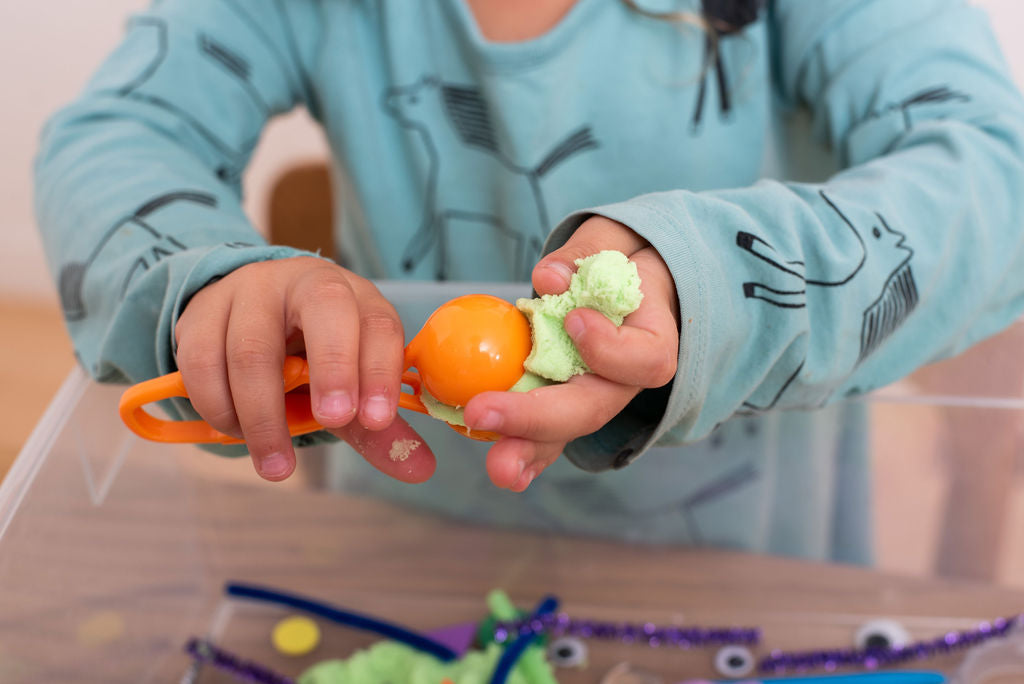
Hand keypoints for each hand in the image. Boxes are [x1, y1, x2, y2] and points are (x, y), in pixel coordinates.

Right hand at [174, 256, 435, 482]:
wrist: (244, 313)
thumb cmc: (310, 354)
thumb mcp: (348, 382)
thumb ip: (377, 427)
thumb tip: (421, 470)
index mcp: (356, 298)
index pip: (379, 324)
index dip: (380, 371)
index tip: (376, 420)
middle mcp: (307, 282)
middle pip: (326, 309)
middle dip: (333, 370)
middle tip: (332, 423)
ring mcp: (251, 291)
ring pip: (253, 349)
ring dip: (263, 416)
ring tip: (275, 464)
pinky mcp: (202, 311)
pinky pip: (203, 362)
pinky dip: (218, 407)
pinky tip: (235, 430)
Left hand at [462, 217, 679, 490]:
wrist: (630, 280)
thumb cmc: (623, 258)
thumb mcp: (613, 239)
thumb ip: (585, 253)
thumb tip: (549, 279)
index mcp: (652, 337)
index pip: (646, 358)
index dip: (610, 348)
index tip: (574, 320)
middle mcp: (626, 378)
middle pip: (593, 407)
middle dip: (538, 417)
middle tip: (483, 412)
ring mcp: (595, 395)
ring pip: (566, 428)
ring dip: (526, 447)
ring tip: (496, 467)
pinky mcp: (565, 404)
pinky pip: (547, 433)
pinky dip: (524, 451)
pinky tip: (504, 469)